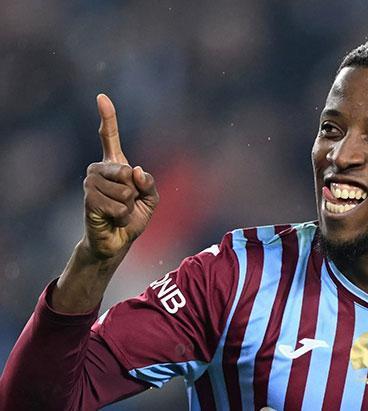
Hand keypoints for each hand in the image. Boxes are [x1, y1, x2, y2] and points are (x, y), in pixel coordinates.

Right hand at [82, 94, 158, 258]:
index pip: (109, 137)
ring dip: (129, 206)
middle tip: (127, 203)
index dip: (107, 117)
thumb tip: (135, 170)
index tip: (101, 97)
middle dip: (136, 192)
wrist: (117, 241)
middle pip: (127, 172)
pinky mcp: (89, 199)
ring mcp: (91, 183)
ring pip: (125, 190)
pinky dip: (123, 215)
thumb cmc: (133, 217)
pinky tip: (113, 218)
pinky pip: (119, 205)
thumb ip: (149, 183)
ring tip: (119, 211)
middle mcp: (98, 169)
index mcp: (116, 164)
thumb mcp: (151, 199)